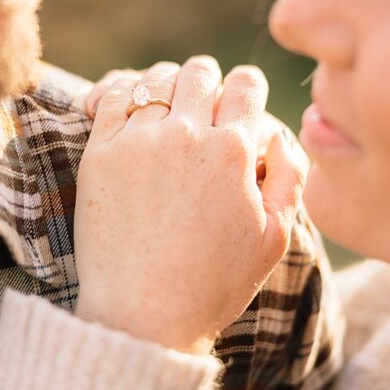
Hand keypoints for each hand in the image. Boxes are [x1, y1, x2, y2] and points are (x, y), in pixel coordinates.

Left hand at [74, 57, 308, 354]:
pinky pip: (111, 97)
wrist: (145, 318)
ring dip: (168, 89)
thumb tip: (277, 132)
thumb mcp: (276, 235)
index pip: (246, 83)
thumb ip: (289, 174)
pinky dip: (120, 94)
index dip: (248, 90)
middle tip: (204, 111)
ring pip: (158, 79)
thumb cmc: (215, 283)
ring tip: (168, 115)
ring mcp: (139, 140)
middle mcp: (188, 134)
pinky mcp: (100, 153)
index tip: (240, 106)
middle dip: (208, 85)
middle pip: (201, 71)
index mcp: (235, 150)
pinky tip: (126, 112)